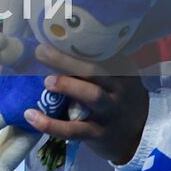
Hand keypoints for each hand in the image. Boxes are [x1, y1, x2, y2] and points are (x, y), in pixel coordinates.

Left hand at [26, 44, 148, 164]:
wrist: (139, 136)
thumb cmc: (117, 97)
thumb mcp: (118, 77)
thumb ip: (96, 61)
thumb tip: (53, 41)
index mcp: (122, 69)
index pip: (102, 52)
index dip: (77, 42)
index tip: (52, 34)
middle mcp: (119, 88)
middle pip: (95, 70)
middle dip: (67, 60)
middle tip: (41, 51)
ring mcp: (110, 112)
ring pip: (92, 95)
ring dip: (67, 85)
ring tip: (47, 81)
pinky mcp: (98, 133)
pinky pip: (74, 129)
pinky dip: (50, 124)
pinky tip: (30, 115)